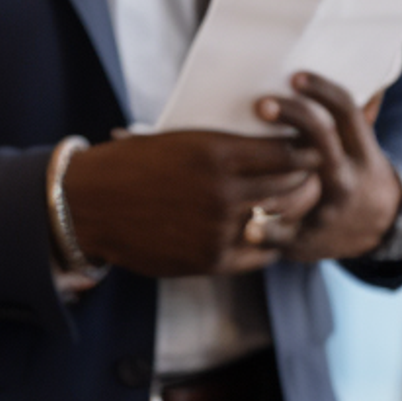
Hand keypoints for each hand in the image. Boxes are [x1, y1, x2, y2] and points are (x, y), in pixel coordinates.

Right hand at [60, 129, 321, 275]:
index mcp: (214, 153)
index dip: (306, 151)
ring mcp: (217, 229)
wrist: (87, 204)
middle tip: (313, 177)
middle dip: (309, 182)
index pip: (287, 152)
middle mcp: (221, 192)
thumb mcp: (176, 140)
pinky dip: (268, 241)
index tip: (311, 148)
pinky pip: (259, 252)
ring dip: (293, 214)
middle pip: (292, 188)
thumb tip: (267, 144)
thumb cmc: (129, 164)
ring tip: (294, 205)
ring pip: (279, 222)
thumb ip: (222, 146)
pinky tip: (267, 230)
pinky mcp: (210, 260)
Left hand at [257, 72, 401, 262]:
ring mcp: (328, 209)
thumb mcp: (361, 138)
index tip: (295, 75)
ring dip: (275, 177)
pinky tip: (247, 228)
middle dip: (294, 119)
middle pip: (322, 142)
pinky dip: (268, 234)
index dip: (322, 92)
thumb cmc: (354, 166)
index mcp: (357, 147)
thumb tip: (365, 60)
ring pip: (305, 190)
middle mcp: (345, 176)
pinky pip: (287, 237)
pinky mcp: (309, 239)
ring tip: (241, 163)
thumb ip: (355, 105)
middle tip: (261, 103)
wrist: (377, 227)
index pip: (345, 111)